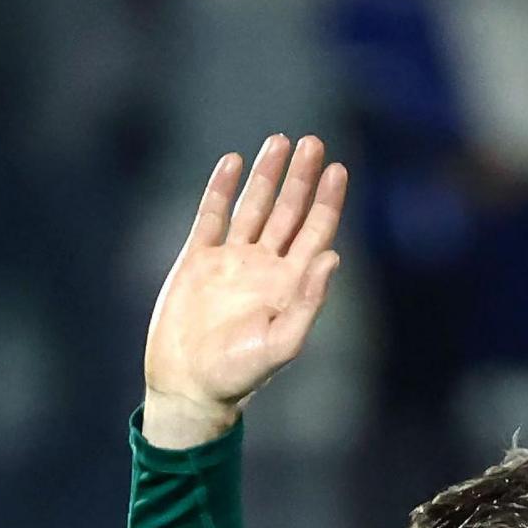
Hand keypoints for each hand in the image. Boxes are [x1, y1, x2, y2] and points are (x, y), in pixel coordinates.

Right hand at [139, 135, 348, 448]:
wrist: (188, 386)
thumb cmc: (238, 375)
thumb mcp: (281, 344)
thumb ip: (308, 302)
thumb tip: (333, 257)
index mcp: (290, 285)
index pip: (315, 232)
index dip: (328, 201)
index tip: (339, 169)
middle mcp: (264, 267)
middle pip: (289, 212)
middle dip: (302, 178)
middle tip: (313, 143)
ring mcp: (232, 260)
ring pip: (254, 207)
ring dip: (267, 176)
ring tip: (278, 141)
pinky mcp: (198, 259)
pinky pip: (212, 215)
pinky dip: (222, 189)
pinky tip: (233, 162)